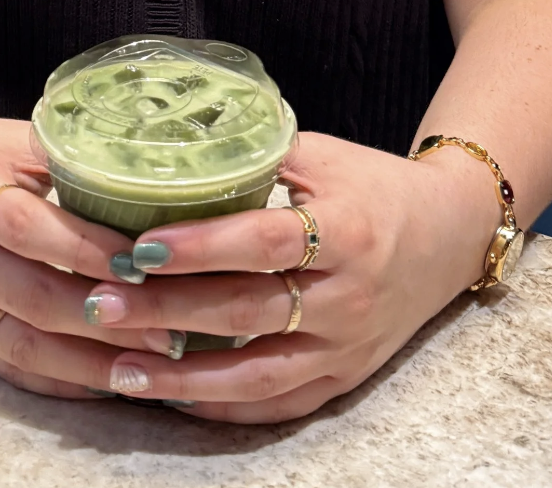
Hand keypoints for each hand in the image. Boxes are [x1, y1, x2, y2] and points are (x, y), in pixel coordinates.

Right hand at [0, 114, 187, 398]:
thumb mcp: (17, 140)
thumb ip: (73, 160)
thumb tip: (155, 180)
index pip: (28, 228)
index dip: (85, 249)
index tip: (142, 263)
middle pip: (31, 297)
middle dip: (103, 319)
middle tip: (166, 327)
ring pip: (24, 345)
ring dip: (89, 363)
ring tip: (149, 367)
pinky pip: (11, 368)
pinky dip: (61, 380)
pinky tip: (108, 381)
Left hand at [68, 130, 502, 421]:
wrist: (449, 236)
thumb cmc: (374, 185)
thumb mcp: (324, 154)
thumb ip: (258, 153)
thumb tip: (173, 144)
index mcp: (345, 230)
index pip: (265, 243)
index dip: (203, 247)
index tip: (141, 247)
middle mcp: (347, 296)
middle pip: (248, 313)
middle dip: (168, 312)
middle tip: (102, 305)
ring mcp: (345, 347)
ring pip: (255, 375)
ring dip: (182, 378)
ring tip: (118, 368)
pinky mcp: (342, 380)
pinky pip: (275, 406)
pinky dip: (220, 408)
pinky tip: (170, 399)